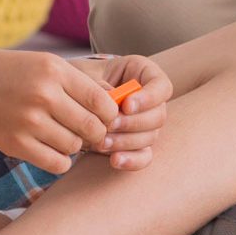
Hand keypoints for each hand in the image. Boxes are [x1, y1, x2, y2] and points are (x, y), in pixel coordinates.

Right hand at [0, 49, 116, 174]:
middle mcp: (45, 93)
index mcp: (54, 69)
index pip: (103, 102)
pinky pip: (56, 163)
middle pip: (93, 127)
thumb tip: (112, 103)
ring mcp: (30, 120)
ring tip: (58, 137)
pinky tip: (49, 151)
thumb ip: (72, 82)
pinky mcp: (15, 143)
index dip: (108, 116)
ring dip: (72, 147)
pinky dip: (58, 161)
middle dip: (95, 135)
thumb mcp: (37, 64)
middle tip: (84, 134)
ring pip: (75, 147)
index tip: (100, 119)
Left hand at [71, 53, 172, 170]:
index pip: (162, 86)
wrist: (73, 96)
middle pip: (158, 115)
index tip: (127, 105)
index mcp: (144, 74)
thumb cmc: (82, 78)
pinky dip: (131, 160)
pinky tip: (114, 160)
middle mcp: (151, 100)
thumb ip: (98, 82)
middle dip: (133, 123)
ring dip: (126, 142)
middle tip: (110, 125)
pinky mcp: (138, 144)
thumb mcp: (87, 73)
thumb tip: (110, 96)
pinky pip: (144, 156)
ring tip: (101, 142)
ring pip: (151, 137)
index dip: (149, 98)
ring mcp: (146, 123)